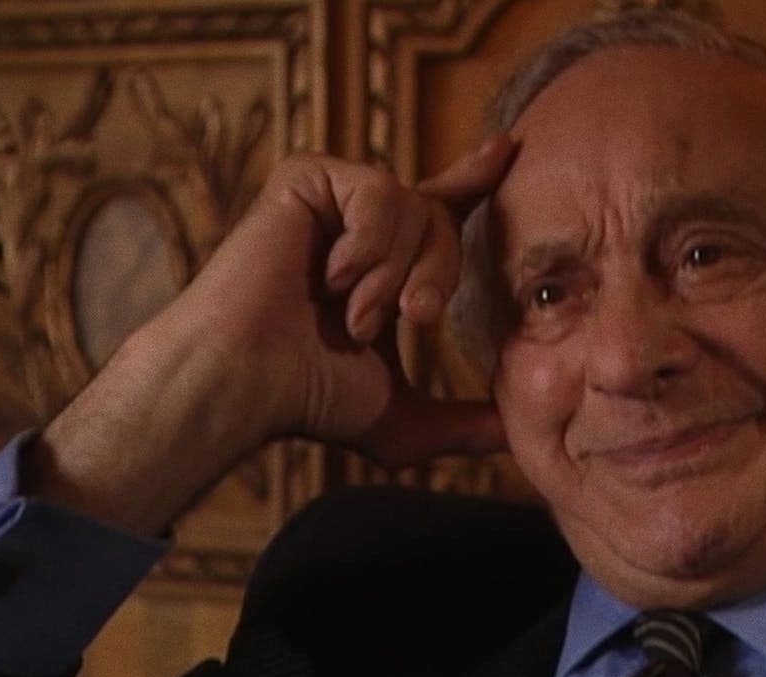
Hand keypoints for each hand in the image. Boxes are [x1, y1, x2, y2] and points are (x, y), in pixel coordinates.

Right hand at [184, 136, 513, 460]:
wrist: (246, 381)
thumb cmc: (308, 401)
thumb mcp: (401, 421)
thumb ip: (463, 426)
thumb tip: (520, 438)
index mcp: (384, 264)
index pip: (443, 211)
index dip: (475, 179)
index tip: (510, 150)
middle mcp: (361, 226)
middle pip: (442, 217)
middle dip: (439, 275)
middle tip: (412, 321)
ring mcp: (332, 199)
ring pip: (414, 207)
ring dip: (394, 273)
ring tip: (353, 313)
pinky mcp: (306, 177)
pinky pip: (377, 192)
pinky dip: (367, 245)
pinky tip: (331, 277)